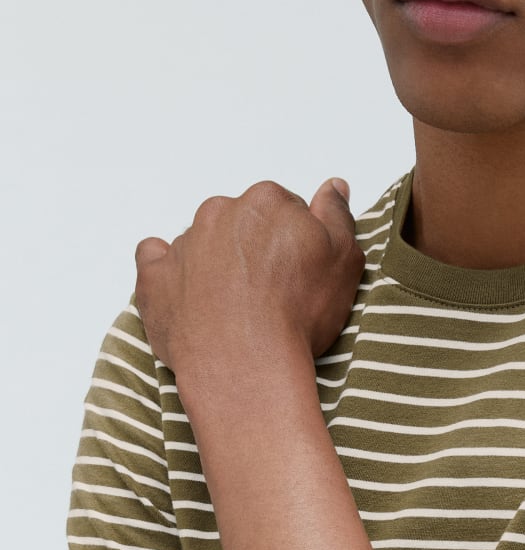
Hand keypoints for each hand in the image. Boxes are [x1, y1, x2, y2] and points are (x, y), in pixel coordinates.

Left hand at [134, 178, 363, 373]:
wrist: (246, 362)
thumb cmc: (296, 314)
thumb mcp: (343, 260)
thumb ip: (337, 216)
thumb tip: (333, 187)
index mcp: (267, 202)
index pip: (286, 209)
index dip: (297, 242)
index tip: (301, 270)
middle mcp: (221, 212)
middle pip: (244, 222)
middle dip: (257, 248)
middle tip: (273, 291)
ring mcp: (184, 243)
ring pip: (205, 242)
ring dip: (220, 263)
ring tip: (238, 307)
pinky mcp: (155, 276)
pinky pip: (156, 260)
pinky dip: (170, 271)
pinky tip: (187, 292)